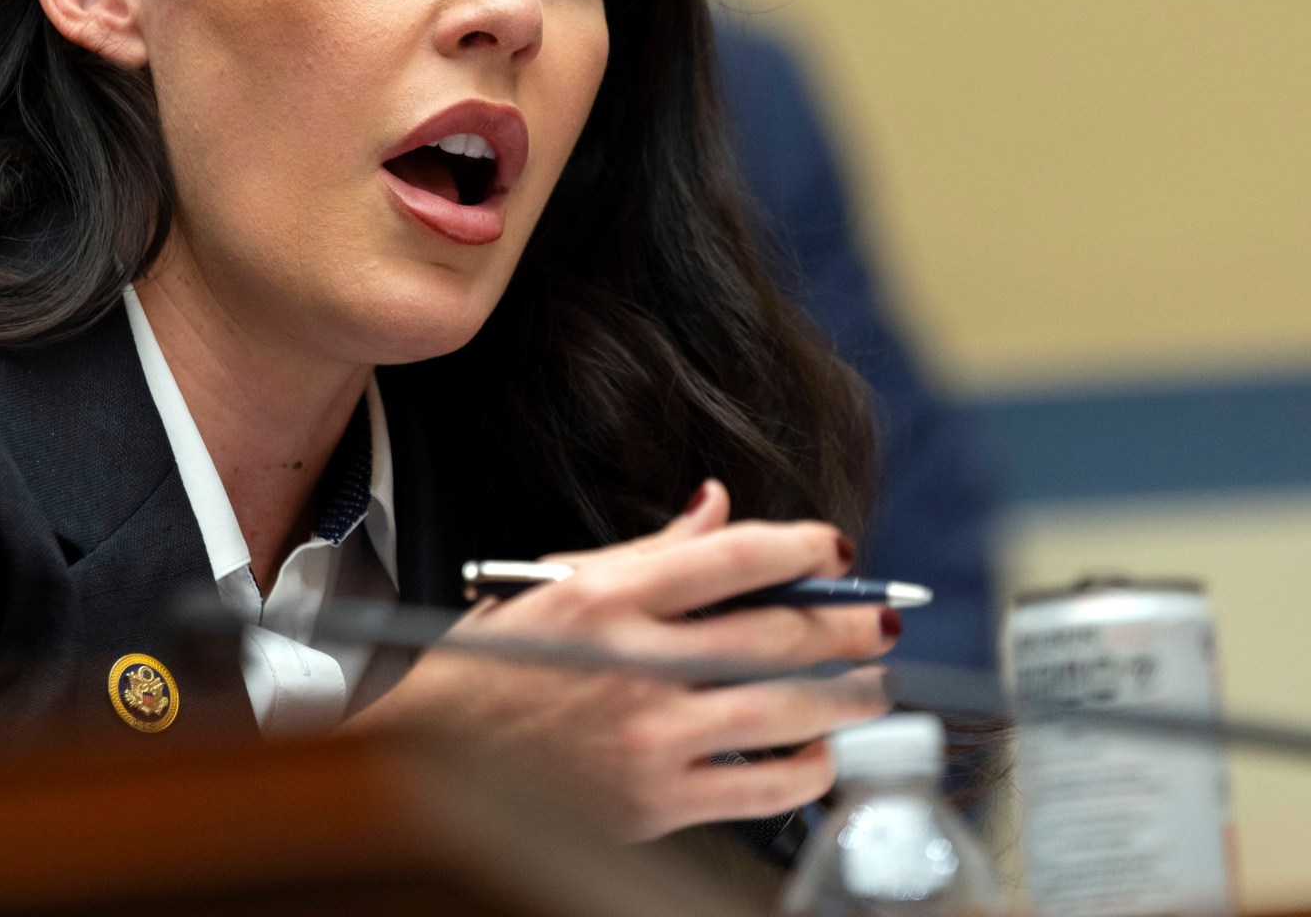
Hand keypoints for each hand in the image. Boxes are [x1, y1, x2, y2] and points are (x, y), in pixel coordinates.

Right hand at [344, 480, 894, 839]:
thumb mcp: (555, 586)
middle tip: (884, 621)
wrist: (425, 764)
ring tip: (873, 689)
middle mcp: (634, 665)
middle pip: (776, 635)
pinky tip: (817, 757)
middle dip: (847, 626)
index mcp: (608, 597)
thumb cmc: (489, 669)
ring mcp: (647, 740)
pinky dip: (802, 772)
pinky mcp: (651, 804)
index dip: (801, 548)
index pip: (734, 557)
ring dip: (844, 698)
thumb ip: (647, 550)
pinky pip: (756, 790)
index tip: (836, 550)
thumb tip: (717, 506)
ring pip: (782, 712)